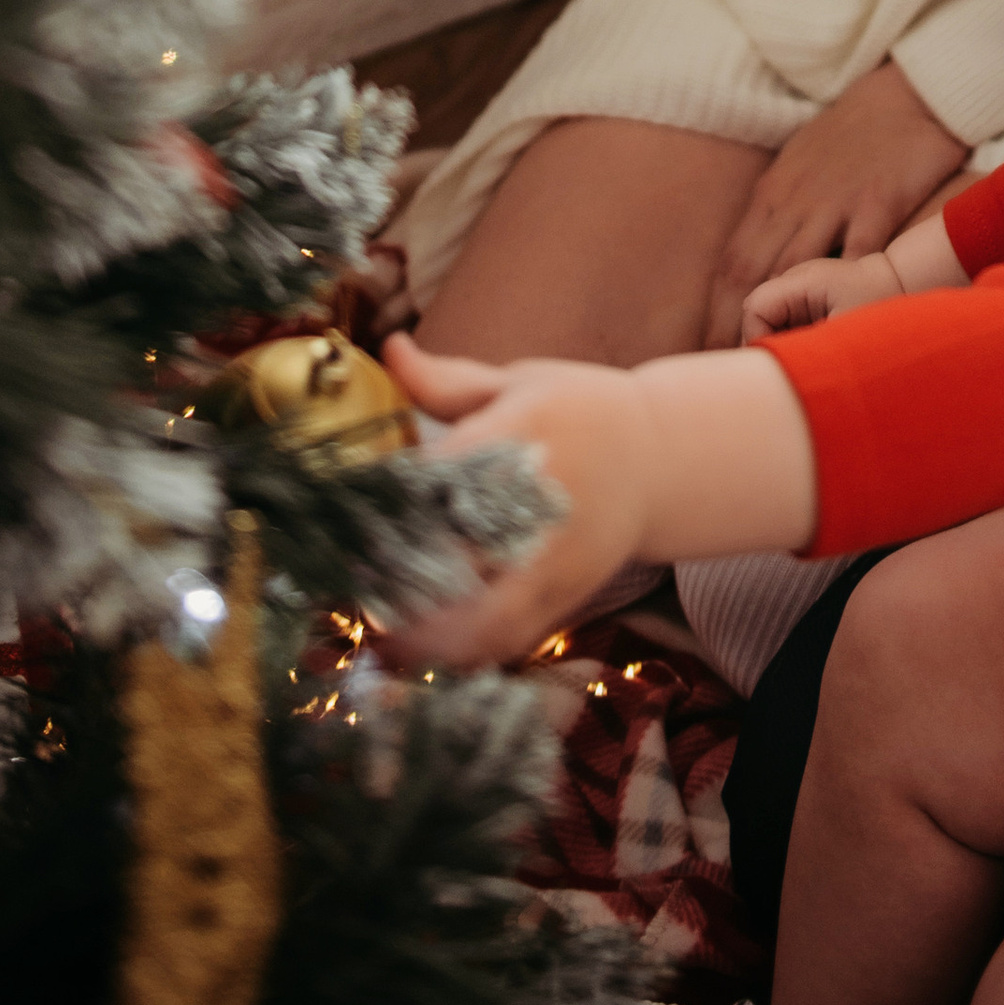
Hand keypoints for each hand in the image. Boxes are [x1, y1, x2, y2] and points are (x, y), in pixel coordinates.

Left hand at [376, 330, 652, 669]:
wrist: (660, 459)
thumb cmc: (579, 410)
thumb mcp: (521, 382)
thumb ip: (447, 380)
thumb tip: (388, 347)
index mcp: (527, 434)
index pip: (447, 472)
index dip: (390, 500)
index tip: (342, 513)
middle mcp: (542, 503)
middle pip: (462, 555)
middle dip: (398, 578)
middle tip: (345, 584)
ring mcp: (557, 560)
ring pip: (485, 619)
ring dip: (425, 636)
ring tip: (374, 632)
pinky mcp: (566, 598)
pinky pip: (507, 642)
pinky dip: (460, 657)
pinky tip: (419, 653)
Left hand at [703, 63, 966, 345]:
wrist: (908, 96)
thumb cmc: (852, 135)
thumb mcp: (798, 166)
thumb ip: (776, 212)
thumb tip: (755, 259)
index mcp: (772, 195)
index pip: (730, 262)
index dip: (713, 311)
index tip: (706, 353)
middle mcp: (795, 201)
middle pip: (751, 272)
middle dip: (732, 326)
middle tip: (727, 372)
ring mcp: (836, 201)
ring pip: (794, 268)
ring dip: (780, 319)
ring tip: (774, 363)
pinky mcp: (878, 201)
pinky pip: (857, 253)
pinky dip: (845, 290)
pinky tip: (841, 326)